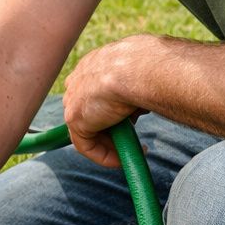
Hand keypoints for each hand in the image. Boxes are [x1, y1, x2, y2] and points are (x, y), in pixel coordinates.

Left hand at [63, 39, 144, 167]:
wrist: (140, 67)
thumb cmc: (150, 64)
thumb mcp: (143, 75)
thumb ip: (136, 89)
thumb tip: (141, 105)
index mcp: (94, 64)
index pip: (95, 91)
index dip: (111, 109)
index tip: (130, 119)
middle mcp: (79, 79)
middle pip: (90, 111)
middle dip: (110, 128)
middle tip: (132, 137)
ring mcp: (74, 99)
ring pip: (88, 129)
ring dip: (110, 144)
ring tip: (135, 149)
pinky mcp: (74, 119)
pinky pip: (85, 145)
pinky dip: (103, 156)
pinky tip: (122, 160)